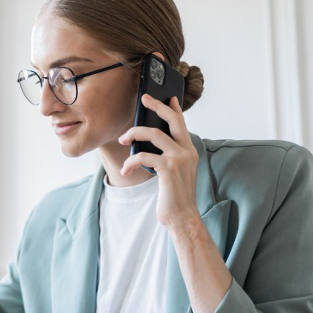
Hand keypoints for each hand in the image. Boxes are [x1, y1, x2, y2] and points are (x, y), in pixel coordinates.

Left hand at [117, 94, 199, 230]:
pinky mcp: (168, 168)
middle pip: (172, 120)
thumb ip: (167, 156)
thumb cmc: (174, 196)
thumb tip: (146, 144)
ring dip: (134, 134)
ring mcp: (179, 158)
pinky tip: (126, 170)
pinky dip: (130, 162)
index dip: (175, 108)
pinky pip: (144, 156)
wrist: (182, 217)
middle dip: (157, 106)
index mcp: (189, 151)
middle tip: (144, 99)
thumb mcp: (173, 172)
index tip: (168, 96)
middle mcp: (187, 151)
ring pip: (154, 134)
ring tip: (123, 139)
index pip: (182, 124)